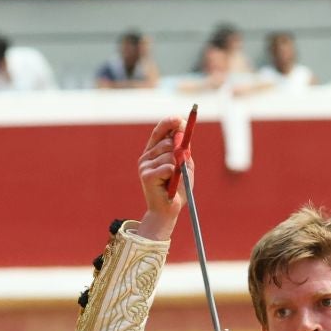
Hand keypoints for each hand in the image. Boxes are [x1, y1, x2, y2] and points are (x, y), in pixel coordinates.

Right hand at [137, 116, 188, 239]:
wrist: (167, 211)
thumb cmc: (177, 189)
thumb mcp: (185, 167)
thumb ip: (184, 152)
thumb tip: (183, 136)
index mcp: (154, 152)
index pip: (159, 131)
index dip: (169, 123)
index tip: (181, 118)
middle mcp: (146, 156)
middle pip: (169, 142)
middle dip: (181, 151)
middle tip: (181, 164)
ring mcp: (144, 165)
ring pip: (170, 155)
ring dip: (178, 167)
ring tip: (173, 180)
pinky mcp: (146, 175)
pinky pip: (168, 167)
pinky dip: (174, 175)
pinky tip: (168, 184)